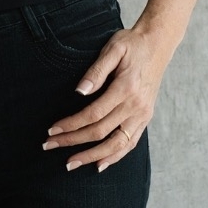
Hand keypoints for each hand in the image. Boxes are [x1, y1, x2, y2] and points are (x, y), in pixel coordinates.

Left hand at [42, 26, 168, 171]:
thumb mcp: (113, 49)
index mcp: (126, 88)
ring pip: (116, 144)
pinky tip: (99, 164)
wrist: (158, 44)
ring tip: (70, 163)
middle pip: (100, 132)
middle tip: (49, 146)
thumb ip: (96, 71)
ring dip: (92, 156)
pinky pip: (130, 143)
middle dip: (73, 141)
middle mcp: (136, 106)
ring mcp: (142, 115)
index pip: (93, 114)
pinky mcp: (145, 118)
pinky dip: (115, 156)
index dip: (71, 124)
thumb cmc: (132, 44)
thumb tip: (79, 92)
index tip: (52, 130)